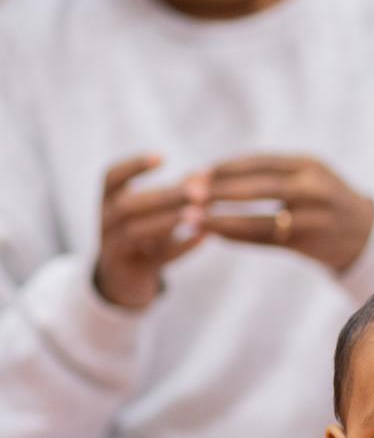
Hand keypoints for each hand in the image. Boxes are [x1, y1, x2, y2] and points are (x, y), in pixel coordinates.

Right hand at [93, 154, 208, 309]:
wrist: (125, 280)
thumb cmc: (144, 235)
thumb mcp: (154, 213)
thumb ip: (176, 194)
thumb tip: (205, 173)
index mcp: (107, 201)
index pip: (111, 178)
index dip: (133, 166)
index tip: (162, 156)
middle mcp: (106, 223)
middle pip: (127, 205)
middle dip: (164, 196)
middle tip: (199, 191)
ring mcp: (115, 248)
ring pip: (135, 232)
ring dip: (168, 221)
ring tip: (199, 214)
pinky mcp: (131, 270)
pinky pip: (155, 259)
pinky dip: (180, 248)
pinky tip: (203, 237)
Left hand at [203, 155, 373, 271]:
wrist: (365, 233)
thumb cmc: (323, 200)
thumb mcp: (305, 176)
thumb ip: (268, 174)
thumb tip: (208, 175)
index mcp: (309, 166)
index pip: (259, 163)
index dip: (226, 168)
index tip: (195, 172)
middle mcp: (314, 189)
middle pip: (259, 188)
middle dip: (220, 190)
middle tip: (187, 192)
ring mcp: (314, 218)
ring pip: (261, 219)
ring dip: (223, 219)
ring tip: (192, 219)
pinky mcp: (309, 243)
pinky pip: (266, 239)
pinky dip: (238, 236)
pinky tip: (215, 234)